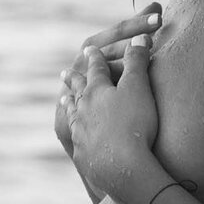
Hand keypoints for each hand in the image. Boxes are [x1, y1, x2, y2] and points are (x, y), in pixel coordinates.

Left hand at [54, 3, 162, 160]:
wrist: (123, 167)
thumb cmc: (134, 123)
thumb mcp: (139, 87)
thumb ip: (137, 61)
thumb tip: (138, 37)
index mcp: (96, 90)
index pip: (95, 68)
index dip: (94, 57)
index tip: (89, 49)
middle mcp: (82, 109)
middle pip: (76, 90)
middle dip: (73, 78)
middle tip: (64, 71)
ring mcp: (80, 133)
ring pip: (71, 113)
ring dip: (69, 104)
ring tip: (64, 99)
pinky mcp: (84, 155)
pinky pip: (77, 140)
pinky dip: (75, 132)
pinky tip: (77, 135)